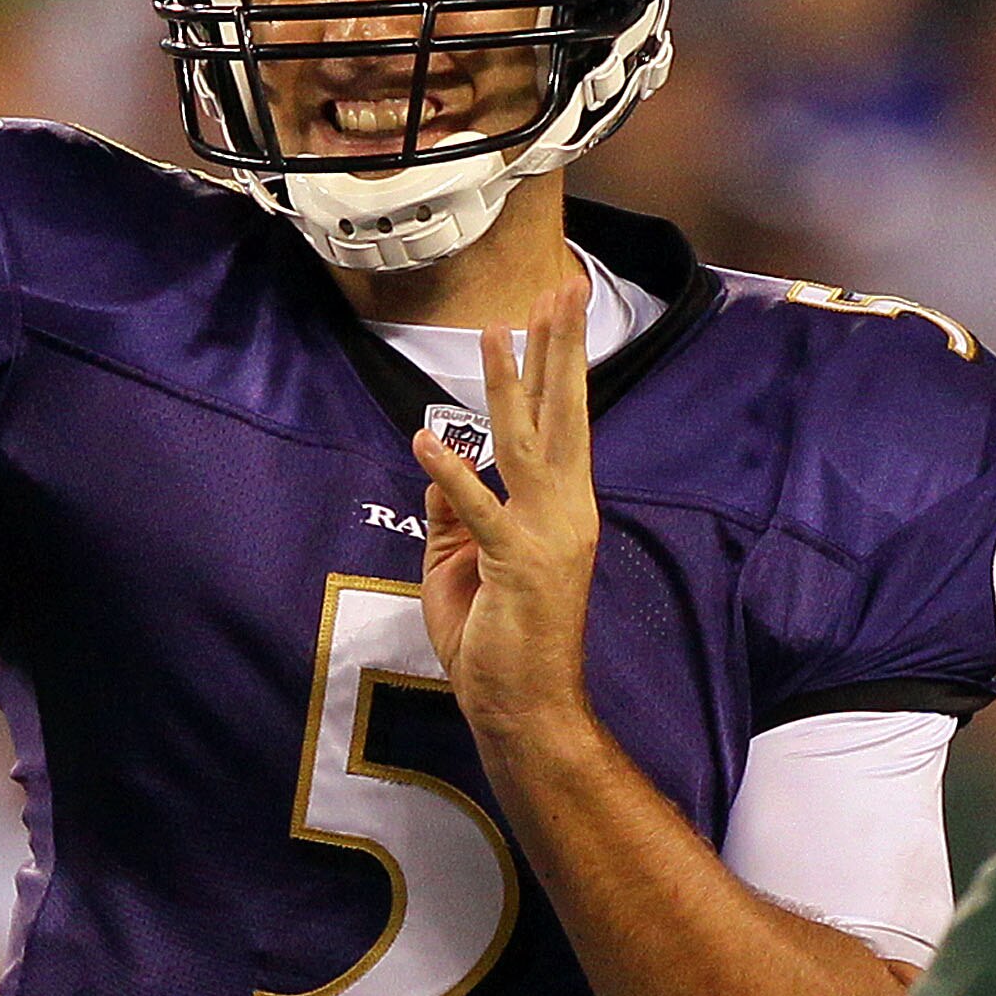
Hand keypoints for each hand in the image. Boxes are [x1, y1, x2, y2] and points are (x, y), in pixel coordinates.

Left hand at [414, 286, 597, 746]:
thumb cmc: (499, 643)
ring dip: (509, 385)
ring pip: (528, 444)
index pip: (562, 422)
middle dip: (560, 347)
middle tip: (563, 287)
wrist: (526, 708)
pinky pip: (478, 511)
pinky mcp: (515, 566)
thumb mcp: (462, 565)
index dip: (559, 364)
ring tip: (495, 332)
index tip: (558, 310)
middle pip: (564, 414)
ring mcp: (546, 536)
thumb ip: (455, 513)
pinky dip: (453, 476)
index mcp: (561, 509)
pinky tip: (429, 440)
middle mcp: (566, 512)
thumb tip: (438, 464)